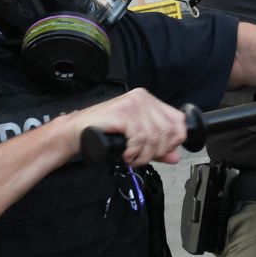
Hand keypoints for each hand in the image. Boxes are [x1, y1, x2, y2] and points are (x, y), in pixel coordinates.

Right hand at [69, 88, 186, 166]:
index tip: (164, 151)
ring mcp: (133, 104)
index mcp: (149, 100)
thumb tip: (175, 156)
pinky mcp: (123, 113)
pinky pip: (139, 139)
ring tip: (133, 158)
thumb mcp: (136, 139)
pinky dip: (134, 152)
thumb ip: (156, 146)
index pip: (178, 119)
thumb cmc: (105, 133)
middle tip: (144, 157)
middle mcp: (143, 99)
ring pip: (154, 137)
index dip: (175, 140)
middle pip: (168, 130)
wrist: (77, 131)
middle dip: (158, 151)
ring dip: (144, 155)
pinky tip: (126, 154)